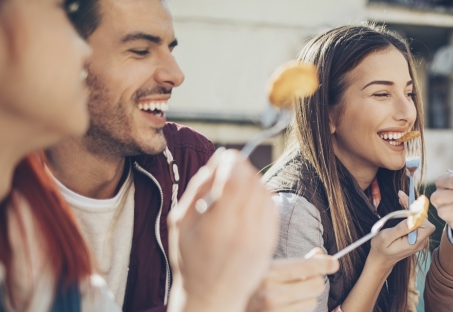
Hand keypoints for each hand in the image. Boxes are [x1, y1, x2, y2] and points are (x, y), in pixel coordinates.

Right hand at [167, 148, 279, 311]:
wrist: (213, 296)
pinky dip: (261, 196)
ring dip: (252, 180)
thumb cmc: (191, 260)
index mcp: (218, 227)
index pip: (236, 179)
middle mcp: (244, 231)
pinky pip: (271, 206)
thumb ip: (197, 188)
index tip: (226, 155)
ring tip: (235, 185)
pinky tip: (246, 201)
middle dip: (242, 168)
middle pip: (253, 182)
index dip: (233, 161)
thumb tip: (217, 161)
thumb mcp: (181, 223)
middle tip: (229, 167)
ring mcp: (261, 237)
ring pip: (265, 192)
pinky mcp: (271, 240)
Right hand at [247, 248, 338, 311]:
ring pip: (313, 302)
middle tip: (304, 280)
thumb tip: (320, 255)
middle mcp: (272, 294)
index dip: (325, 264)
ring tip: (289, 295)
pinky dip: (300, 309)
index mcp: (269, 273)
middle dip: (314, 281)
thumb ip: (296, 262)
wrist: (230, 303)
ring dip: (306, 298)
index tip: (334, 263)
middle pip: (317, 285)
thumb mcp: (268, 268)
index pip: (309, 267)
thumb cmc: (251, 285)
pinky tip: (286, 306)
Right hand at [367, 191, 434, 269]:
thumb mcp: (386, 238)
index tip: (407, 205)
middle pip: (424, 220)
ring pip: (421, 218)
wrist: (381, 259)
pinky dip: (411, 212)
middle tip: (402, 196)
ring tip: (402, 197)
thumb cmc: (381, 248)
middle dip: (414, 207)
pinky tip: (404, 204)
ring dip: (412, 208)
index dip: (419, 214)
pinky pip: (417, 221)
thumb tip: (412, 219)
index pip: (427, 226)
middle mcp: (420, 241)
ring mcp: (419, 239)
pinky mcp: (416, 236)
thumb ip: (400, 229)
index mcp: (414, 243)